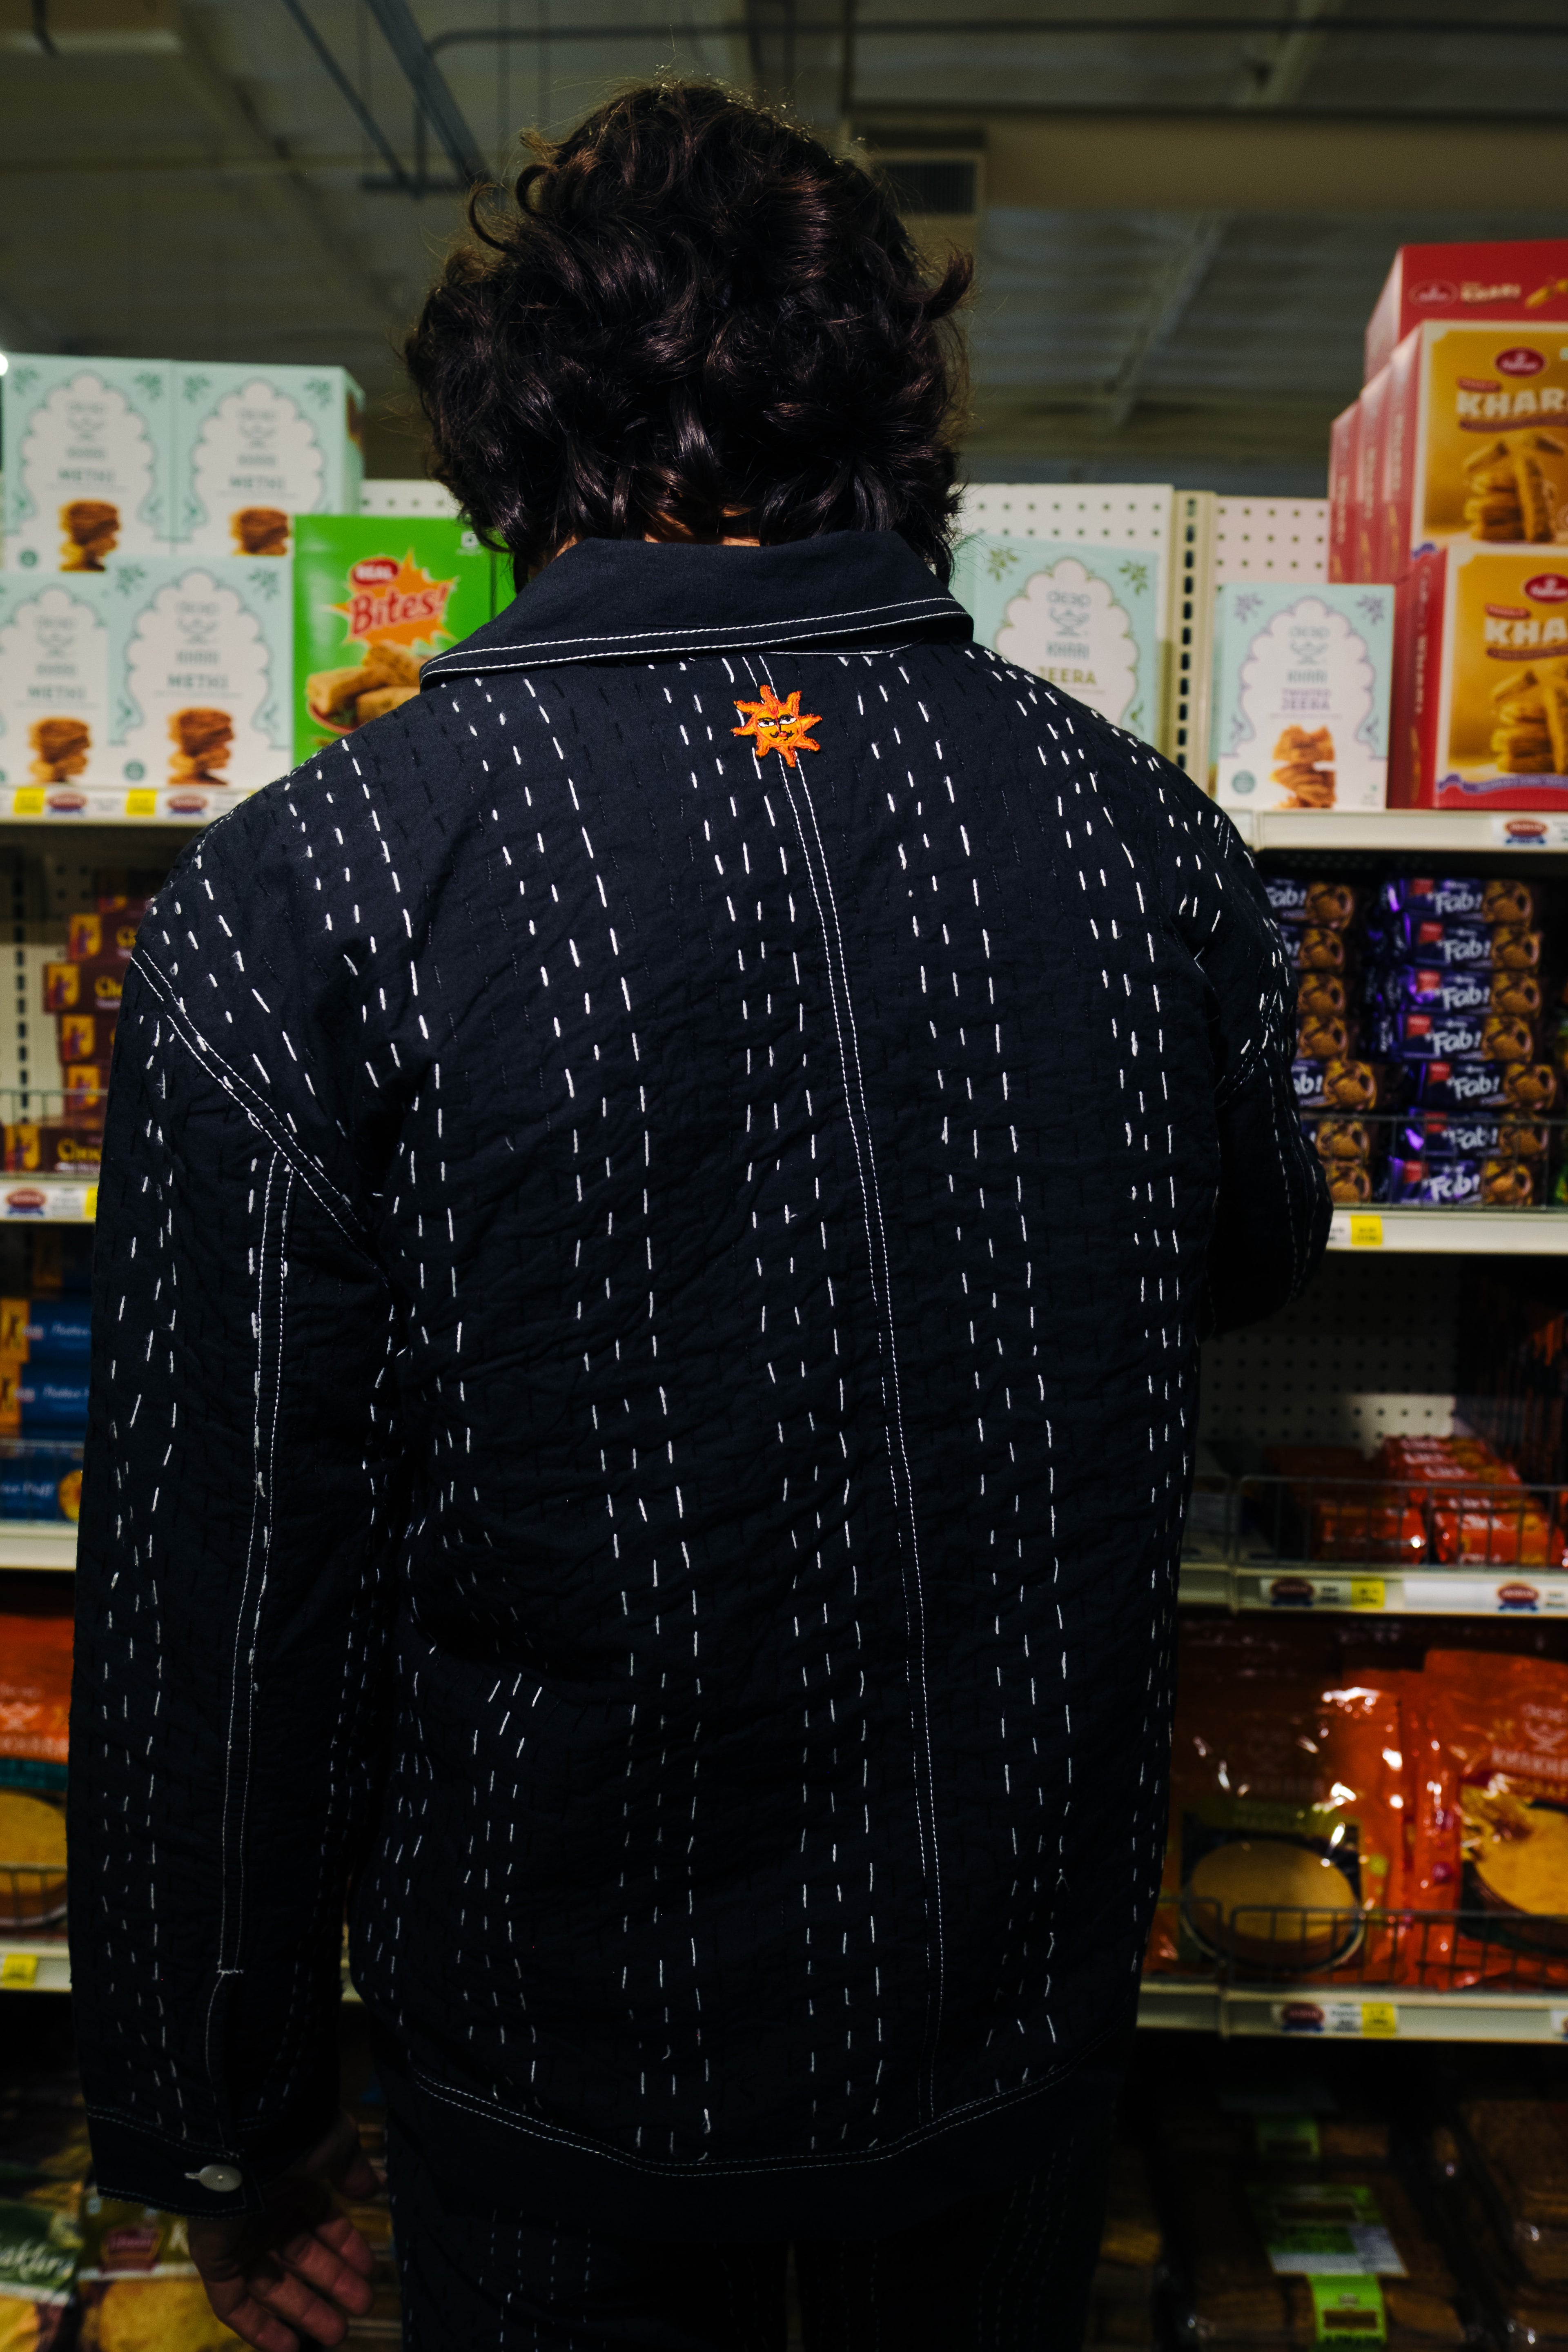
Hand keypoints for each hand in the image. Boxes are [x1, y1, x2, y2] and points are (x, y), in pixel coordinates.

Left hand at [187, 2109, 378, 2351]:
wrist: (239, 2137)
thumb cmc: (293, 2138)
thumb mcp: (335, 2145)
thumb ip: (351, 2168)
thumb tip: (370, 2188)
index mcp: (293, 2184)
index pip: (321, 2223)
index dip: (346, 2247)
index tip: (370, 2268)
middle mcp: (266, 2214)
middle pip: (302, 2259)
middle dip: (333, 2283)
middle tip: (362, 2306)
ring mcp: (240, 2239)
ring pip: (274, 2285)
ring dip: (305, 2311)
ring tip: (338, 2334)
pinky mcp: (215, 2261)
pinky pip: (235, 2303)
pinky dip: (259, 2328)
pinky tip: (289, 2349)